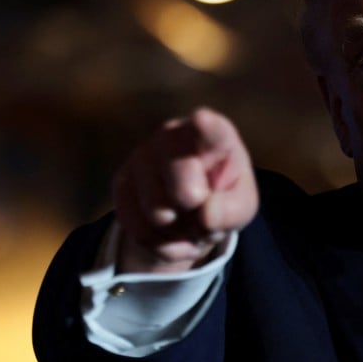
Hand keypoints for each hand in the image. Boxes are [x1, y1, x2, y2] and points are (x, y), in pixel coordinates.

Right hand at [112, 107, 257, 273]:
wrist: (187, 214)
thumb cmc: (222, 200)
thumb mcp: (242, 207)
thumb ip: (233, 210)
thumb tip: (206, 215)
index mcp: (213, 136)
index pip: (212, 131)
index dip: (208, 127)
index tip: (203, 119)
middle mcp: (173, 137)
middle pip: (181, 178)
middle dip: (194, 203)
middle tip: (202, 204)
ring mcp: (142, 157)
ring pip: (158, 212)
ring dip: (179, 230)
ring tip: (188, 219)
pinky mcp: (121, 183)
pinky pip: (140, 230)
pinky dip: (161, 242)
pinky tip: (169, 228)